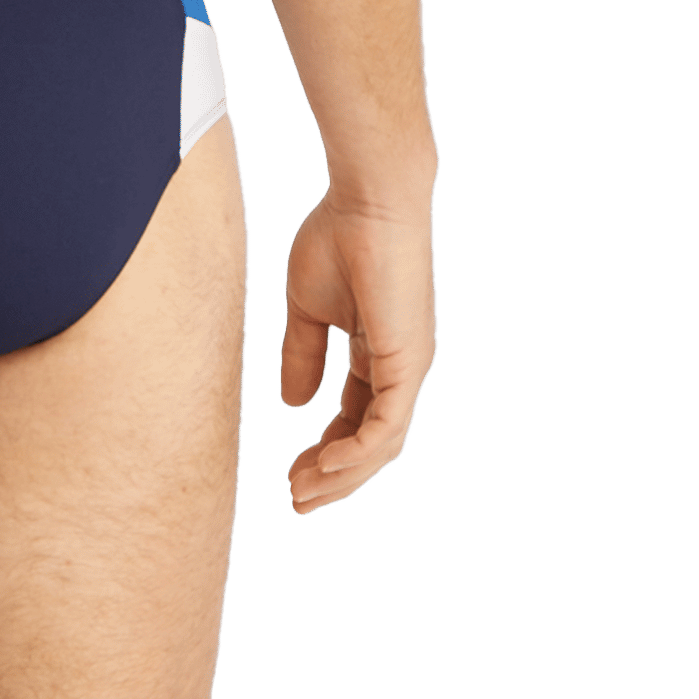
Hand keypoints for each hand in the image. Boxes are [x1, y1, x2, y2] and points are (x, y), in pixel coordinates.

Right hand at [280, 187, 436, 514]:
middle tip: (295, 499)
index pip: (355, 418)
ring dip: (342, 475)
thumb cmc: (339, 237)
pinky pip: (387, 426)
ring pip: (381, 445)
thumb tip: (292, 404)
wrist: (368, 199)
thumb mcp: (307, 307)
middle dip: (333, 476)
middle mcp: (400, 368)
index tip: (291, 473)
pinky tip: (326, 465)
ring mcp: (408, 368)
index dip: (325, 449)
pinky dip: (358, 453)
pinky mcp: (408, 363)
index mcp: (379, 353)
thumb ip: (303, 355)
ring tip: (303, 491)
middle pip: (371, 443)